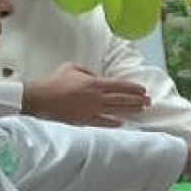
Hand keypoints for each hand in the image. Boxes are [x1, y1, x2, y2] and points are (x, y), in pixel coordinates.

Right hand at [23, 63, 149, 126]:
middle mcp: (96, 97)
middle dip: (137, 100)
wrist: (41, 99)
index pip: (119, 85)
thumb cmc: (55, 82)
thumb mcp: (72, 68)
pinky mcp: (84, 120)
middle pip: (121, 99)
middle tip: (149, 101)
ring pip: (115, 110)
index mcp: (94, 83)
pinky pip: (102, 122)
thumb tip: (96, 76)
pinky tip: (121, 123)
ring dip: (130, 110)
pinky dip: (112, 123)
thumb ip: (87, 71)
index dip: (133, 88)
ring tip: (141, 110)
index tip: (143, 90)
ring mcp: (91, 110)